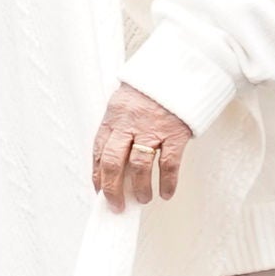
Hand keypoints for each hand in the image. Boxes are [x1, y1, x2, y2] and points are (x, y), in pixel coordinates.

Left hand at [92, 83, 193, 206]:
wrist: (178, 70)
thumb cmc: (149, 91)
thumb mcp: (123, 104)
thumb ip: (117, 130)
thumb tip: (112, 164)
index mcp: (113, 118)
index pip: (98, 151)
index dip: (97, 175)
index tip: (99, 191)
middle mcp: (130, 125)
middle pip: (113, 162)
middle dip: (112, 189)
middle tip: (116, 205)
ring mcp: (152, 129)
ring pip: (139, 166)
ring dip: (140, 188)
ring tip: (142, 199)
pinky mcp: (175, 133)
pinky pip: (169, 163)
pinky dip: (167, 182)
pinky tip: (166, 192)